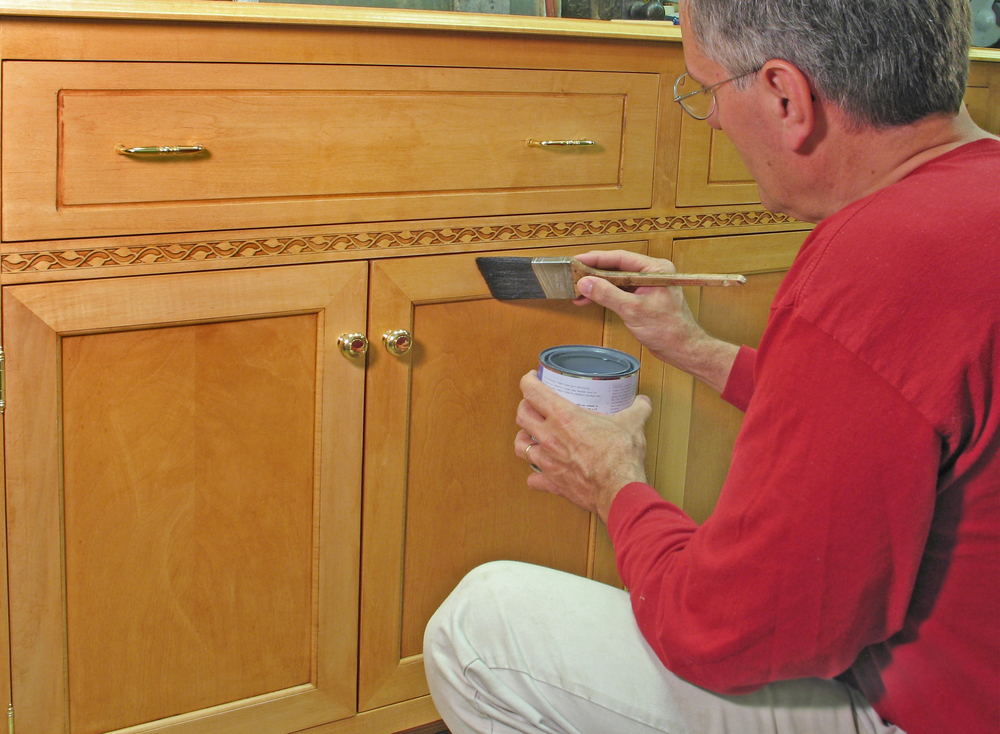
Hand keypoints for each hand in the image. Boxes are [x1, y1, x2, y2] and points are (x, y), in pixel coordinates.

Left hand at [515, 371, 651, 522]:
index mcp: (564, 417)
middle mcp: (549, 437)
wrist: (619, 491)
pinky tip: (541, 471)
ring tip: (530, 435)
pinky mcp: (552, 482)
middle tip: (533, 404)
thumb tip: (642, 402)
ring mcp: (547, 461)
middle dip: (524, 406)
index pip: (533, 392)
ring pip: (520, 446)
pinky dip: (535, 474)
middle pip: (522, 416)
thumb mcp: (632, 424)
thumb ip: (637, 409)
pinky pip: (533, 478)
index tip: (532, 378)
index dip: (528, 381)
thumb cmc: (621, 457)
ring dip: (523, 438)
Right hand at [573, 250, 738, 392]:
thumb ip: (608, 294)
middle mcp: (651, 273)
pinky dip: (604, 295)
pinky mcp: (641, 298)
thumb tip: (586, 283)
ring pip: (615, 280)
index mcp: (655, 269)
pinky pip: (619, 291)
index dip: (596, 259)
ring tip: (577, 290)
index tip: (577, 260)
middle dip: (594, 273)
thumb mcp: (633, 310)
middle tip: (573, 275)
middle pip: (616, 267)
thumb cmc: (668, 330)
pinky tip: (589, 299)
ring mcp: (646, 286)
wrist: (682, 349)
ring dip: (597, 286)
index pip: (620, 258)